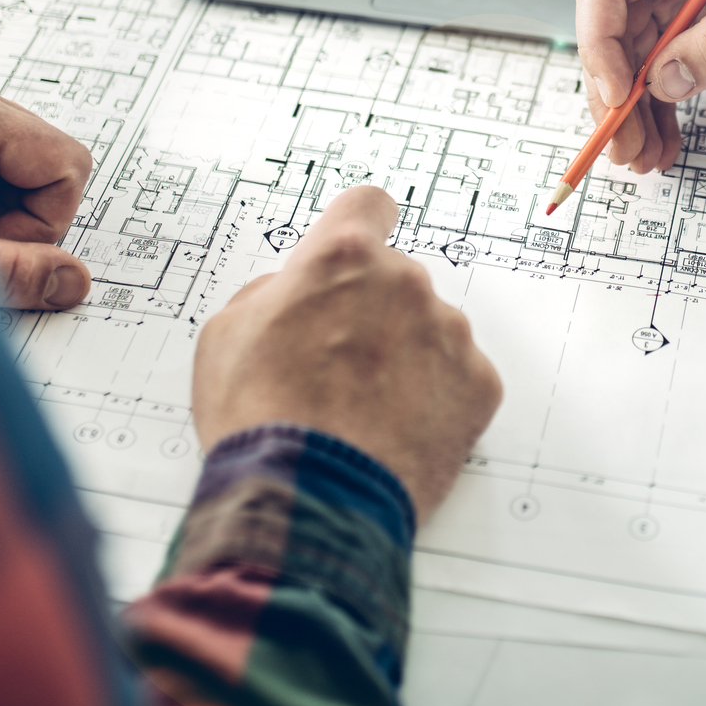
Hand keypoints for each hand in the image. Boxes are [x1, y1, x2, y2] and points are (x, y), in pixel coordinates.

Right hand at [191, 186, 501, 520]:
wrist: (307, 499)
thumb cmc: (261, 419)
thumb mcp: (225, 336)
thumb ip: (271, 294)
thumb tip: (293, 294)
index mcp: (344, 258)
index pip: (368, 206)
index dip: (358, 230)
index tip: (357, 252)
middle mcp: (405, 283)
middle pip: (396, 280)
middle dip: (373, 313)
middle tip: (338, 368)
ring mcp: (449, 333)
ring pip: (430, 329)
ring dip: (405, 357)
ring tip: (363, 411)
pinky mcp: (479, 384)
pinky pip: (458, 377)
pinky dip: (434, 399)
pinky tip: (396, 430)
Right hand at [574, 0, 705, 174]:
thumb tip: (668, 82)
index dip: (602, 41)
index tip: (618, 95)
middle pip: (608, 24)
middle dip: (611, 89)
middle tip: (623, 144)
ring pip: (625, 51)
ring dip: (631, 107)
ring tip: (643, 155)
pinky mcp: (671, 11)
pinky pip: (651, 60)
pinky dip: (654, 101)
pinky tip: (659, 137)